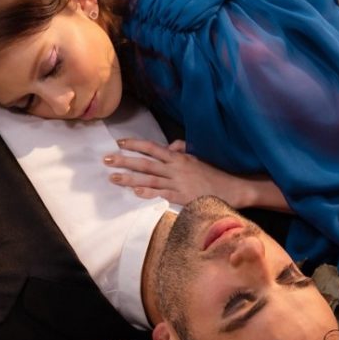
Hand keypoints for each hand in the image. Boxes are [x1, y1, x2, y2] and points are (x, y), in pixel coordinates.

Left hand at [104, 139, 290, 211]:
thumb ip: (182, 152)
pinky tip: (135, 192)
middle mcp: (176, 167)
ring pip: (149, 178)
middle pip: (146, 162)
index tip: (119, 143)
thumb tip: (171, 146)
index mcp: (179, 157)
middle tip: (106, 160)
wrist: (232, 189)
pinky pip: (162, 193)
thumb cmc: (213, 175)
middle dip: (125, 160)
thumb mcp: (197, 159)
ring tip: (113, 177)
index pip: (153, 148)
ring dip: (130, 178)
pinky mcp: (182, 196)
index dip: (135, 144)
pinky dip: (148, 192)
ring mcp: (178, 182)